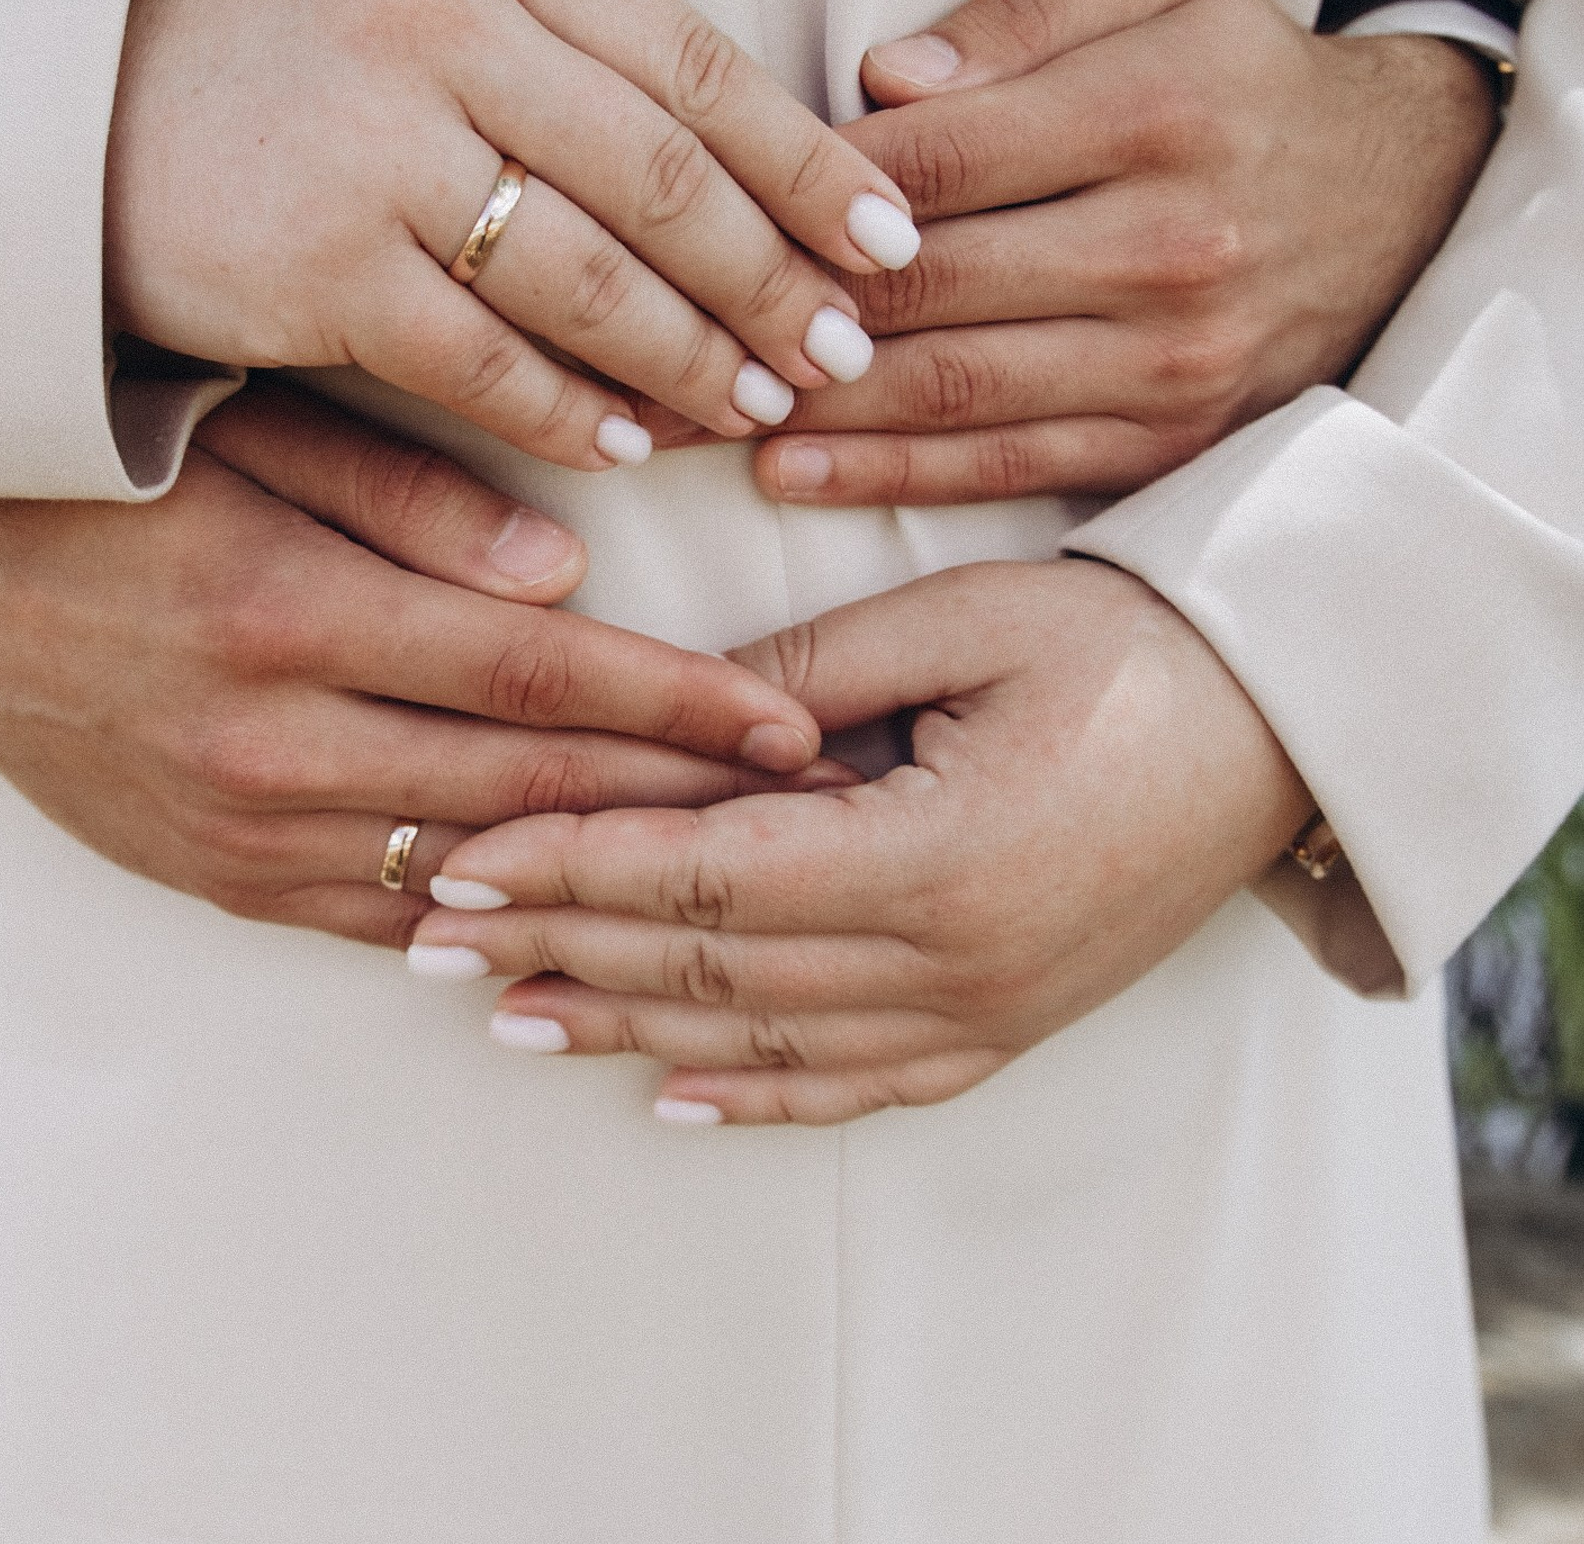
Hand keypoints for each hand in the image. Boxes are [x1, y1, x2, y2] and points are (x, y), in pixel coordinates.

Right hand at [0, 381, 847, 949]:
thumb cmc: (97, 479)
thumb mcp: (243, 437)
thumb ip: (407, 498)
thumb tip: (565, 569)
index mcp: (293, 611)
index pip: (540, 672)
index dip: (681, 705)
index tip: (793, 727)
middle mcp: (273, 740)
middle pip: (531, 783)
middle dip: (684, 804)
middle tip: (810, 819)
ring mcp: (240, 828)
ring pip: (469, 867)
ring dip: (610, 877)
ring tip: (729, 880)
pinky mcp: (213, 875)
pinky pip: (378, 917)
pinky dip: (484, 925)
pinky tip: (575, 928)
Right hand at [105, 0, 917, 469]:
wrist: (81, 134)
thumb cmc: (300, 83)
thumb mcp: (437, 14)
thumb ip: (581, 70)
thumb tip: (768, 189)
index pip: (694, 60)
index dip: (808, 160)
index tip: (889, 243)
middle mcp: (437, 24)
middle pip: (662, 175)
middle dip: (771, 278)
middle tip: (840, 353)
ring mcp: (372, 144)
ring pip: (587, 275)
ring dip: (689, 356)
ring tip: (752, 407)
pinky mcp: (317, 264)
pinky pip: (485, 359)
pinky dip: (570, 411)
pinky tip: (630, 447)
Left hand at [407, 558, 1311, 1121]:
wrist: (1285, 723)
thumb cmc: (1133, 647)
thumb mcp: (966, 623)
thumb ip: (809, 677)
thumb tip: (677, 713)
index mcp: (934, 855)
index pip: (703, 876)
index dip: (574, 866)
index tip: (466, 858)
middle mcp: (950, 961)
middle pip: (710, 968)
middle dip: (562, 946)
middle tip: (436, 939)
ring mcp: (981, 1011)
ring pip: (764, 1040)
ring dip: (628, 1029)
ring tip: (511, 1020)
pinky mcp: (1005, 1025)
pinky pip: (860, 1086)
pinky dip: (758, 1097)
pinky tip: (676, 1098)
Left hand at [740, 0, 1498, 505]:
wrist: (1397, 201)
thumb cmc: (1244, 85)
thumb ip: (1018, 28)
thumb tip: (874, 86)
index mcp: (1156, 112)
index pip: (936, 164)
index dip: (801, 197)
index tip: (695, 217)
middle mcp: (1168, 243)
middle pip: (926, 285)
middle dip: (771, 317)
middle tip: (645, 336)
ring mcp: (1169, 356)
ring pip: (950, 389)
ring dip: (805, 412)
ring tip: (684, 417)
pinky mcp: (1165, 435)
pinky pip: (1005, 462)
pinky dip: (890, 475)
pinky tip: (791, 474)